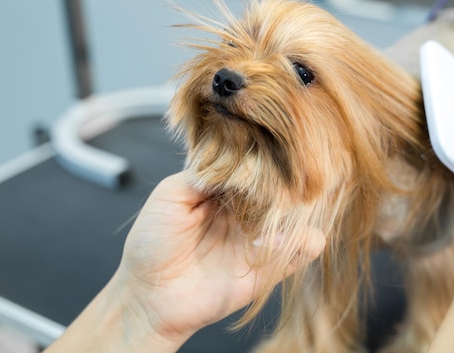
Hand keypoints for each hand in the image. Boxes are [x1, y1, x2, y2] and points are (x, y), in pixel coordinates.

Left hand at [112, 172, 324, 345]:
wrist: (147, 296)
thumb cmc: (151, 243)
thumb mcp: (169, 195)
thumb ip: (204, 172)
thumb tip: (238, 159)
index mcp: (225, 189)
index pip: (256, 166)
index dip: (263, 160)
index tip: (266, 156)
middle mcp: (247, 210)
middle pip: (281, 187)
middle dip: (282, 183)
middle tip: (271, 188)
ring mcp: (261, 237)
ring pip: (299, 215)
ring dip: (296, 211)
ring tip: (272, 218)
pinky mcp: (271, 267)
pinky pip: (305, 250)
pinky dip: (306, 241)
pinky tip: (276, 242)